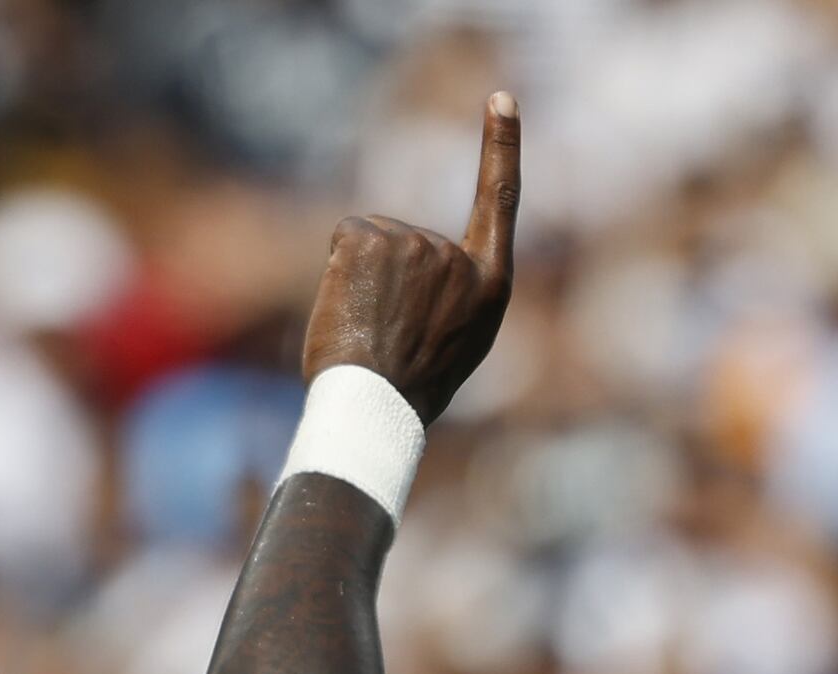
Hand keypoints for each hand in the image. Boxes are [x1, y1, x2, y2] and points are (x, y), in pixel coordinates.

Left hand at [302, 89, 517, 424]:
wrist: (374, 409)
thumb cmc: (407, 392)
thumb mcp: (454, 344)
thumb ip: (451, 294)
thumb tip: (421, 257)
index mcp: (489, 285)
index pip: (500, 200)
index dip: (501, 147)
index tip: (500, 100)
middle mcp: (458, 257)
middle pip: (408, 240)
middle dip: (386, 281)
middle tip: (385, 337)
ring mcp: (416, 243)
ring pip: (373, 244)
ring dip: (360, 280)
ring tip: (368, 331)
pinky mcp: (371, 239)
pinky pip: (345, 239)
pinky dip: (336, 269)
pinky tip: (346, 308)